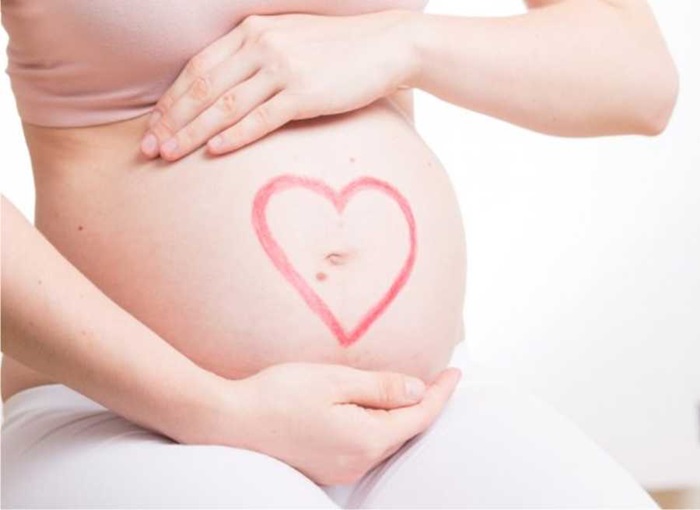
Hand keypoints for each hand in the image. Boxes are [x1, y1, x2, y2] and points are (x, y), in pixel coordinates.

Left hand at [140, 10, 417, 160]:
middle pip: (203, 88)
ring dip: (192, 133)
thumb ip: (256, 56)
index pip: (199, 68)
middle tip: (148, 148)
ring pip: (224, 106)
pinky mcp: (305, 93)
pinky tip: (213, 151)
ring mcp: (283, 68)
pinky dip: (233, 136)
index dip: (172, 100)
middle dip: (171, 120)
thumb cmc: (338, 48)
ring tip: (169, 155)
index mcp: (253, 31)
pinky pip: (260, 119)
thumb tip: (227, 89)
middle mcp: (261, 44)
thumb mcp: (290, 40)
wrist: (387, 45)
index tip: (154, 126)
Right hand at [200, 362, 460, 485]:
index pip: (419, 416)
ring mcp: (341, 469)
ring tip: (410, 389)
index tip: (457, 372)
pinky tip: (374, 410)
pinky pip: (365, 447)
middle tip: (438, 376)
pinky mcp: (326, 467)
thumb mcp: (334, 381)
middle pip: (405, 432)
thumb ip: (381, 387)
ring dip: (401, 416)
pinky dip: (379, 427)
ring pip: (385, 441)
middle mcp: (358, 462)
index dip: (441, 394)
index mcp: (366, 439)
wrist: (228, 422)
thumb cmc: (278, 394)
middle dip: (424, 404)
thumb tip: (419, 390)